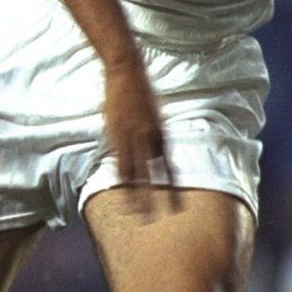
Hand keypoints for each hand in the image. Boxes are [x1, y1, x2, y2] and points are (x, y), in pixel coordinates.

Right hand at [103, 61, 179, 213]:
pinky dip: (119, 175)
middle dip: (154, 198)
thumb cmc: (141, 91)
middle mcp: (149, 138)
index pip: (168, 168)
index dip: (172, 187)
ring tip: (133, 211)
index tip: (177, 206)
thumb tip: (157, 149)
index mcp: (161, 134)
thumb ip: (156, 133)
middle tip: (155, 219)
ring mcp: (131, 137)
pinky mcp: (115, 133)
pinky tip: (118, 189)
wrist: (127, 72)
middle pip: (152, 175)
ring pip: (133, 172)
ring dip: (134, 193)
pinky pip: (117, 159)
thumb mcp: (156, 113)